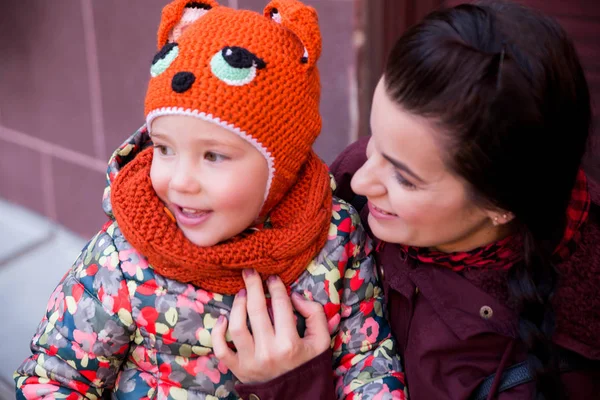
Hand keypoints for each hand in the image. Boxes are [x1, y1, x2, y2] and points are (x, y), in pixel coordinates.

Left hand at [211, 269, 330, 382]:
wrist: (295, 395)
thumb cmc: (306, 363)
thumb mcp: (320, 340)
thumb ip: (314, 314)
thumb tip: (294, 296)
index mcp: (290, 343)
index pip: (281, 305)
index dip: (276, 287)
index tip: (273, 278)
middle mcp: (268, 352)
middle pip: (256, 310)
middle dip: (252, 286)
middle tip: (250, 272)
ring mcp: (250, 361)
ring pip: (237, 326)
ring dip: (237, 305)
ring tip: (241, 293)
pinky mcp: (237, 369)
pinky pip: (221, 349)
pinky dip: (217, 332)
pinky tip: (222, 318)